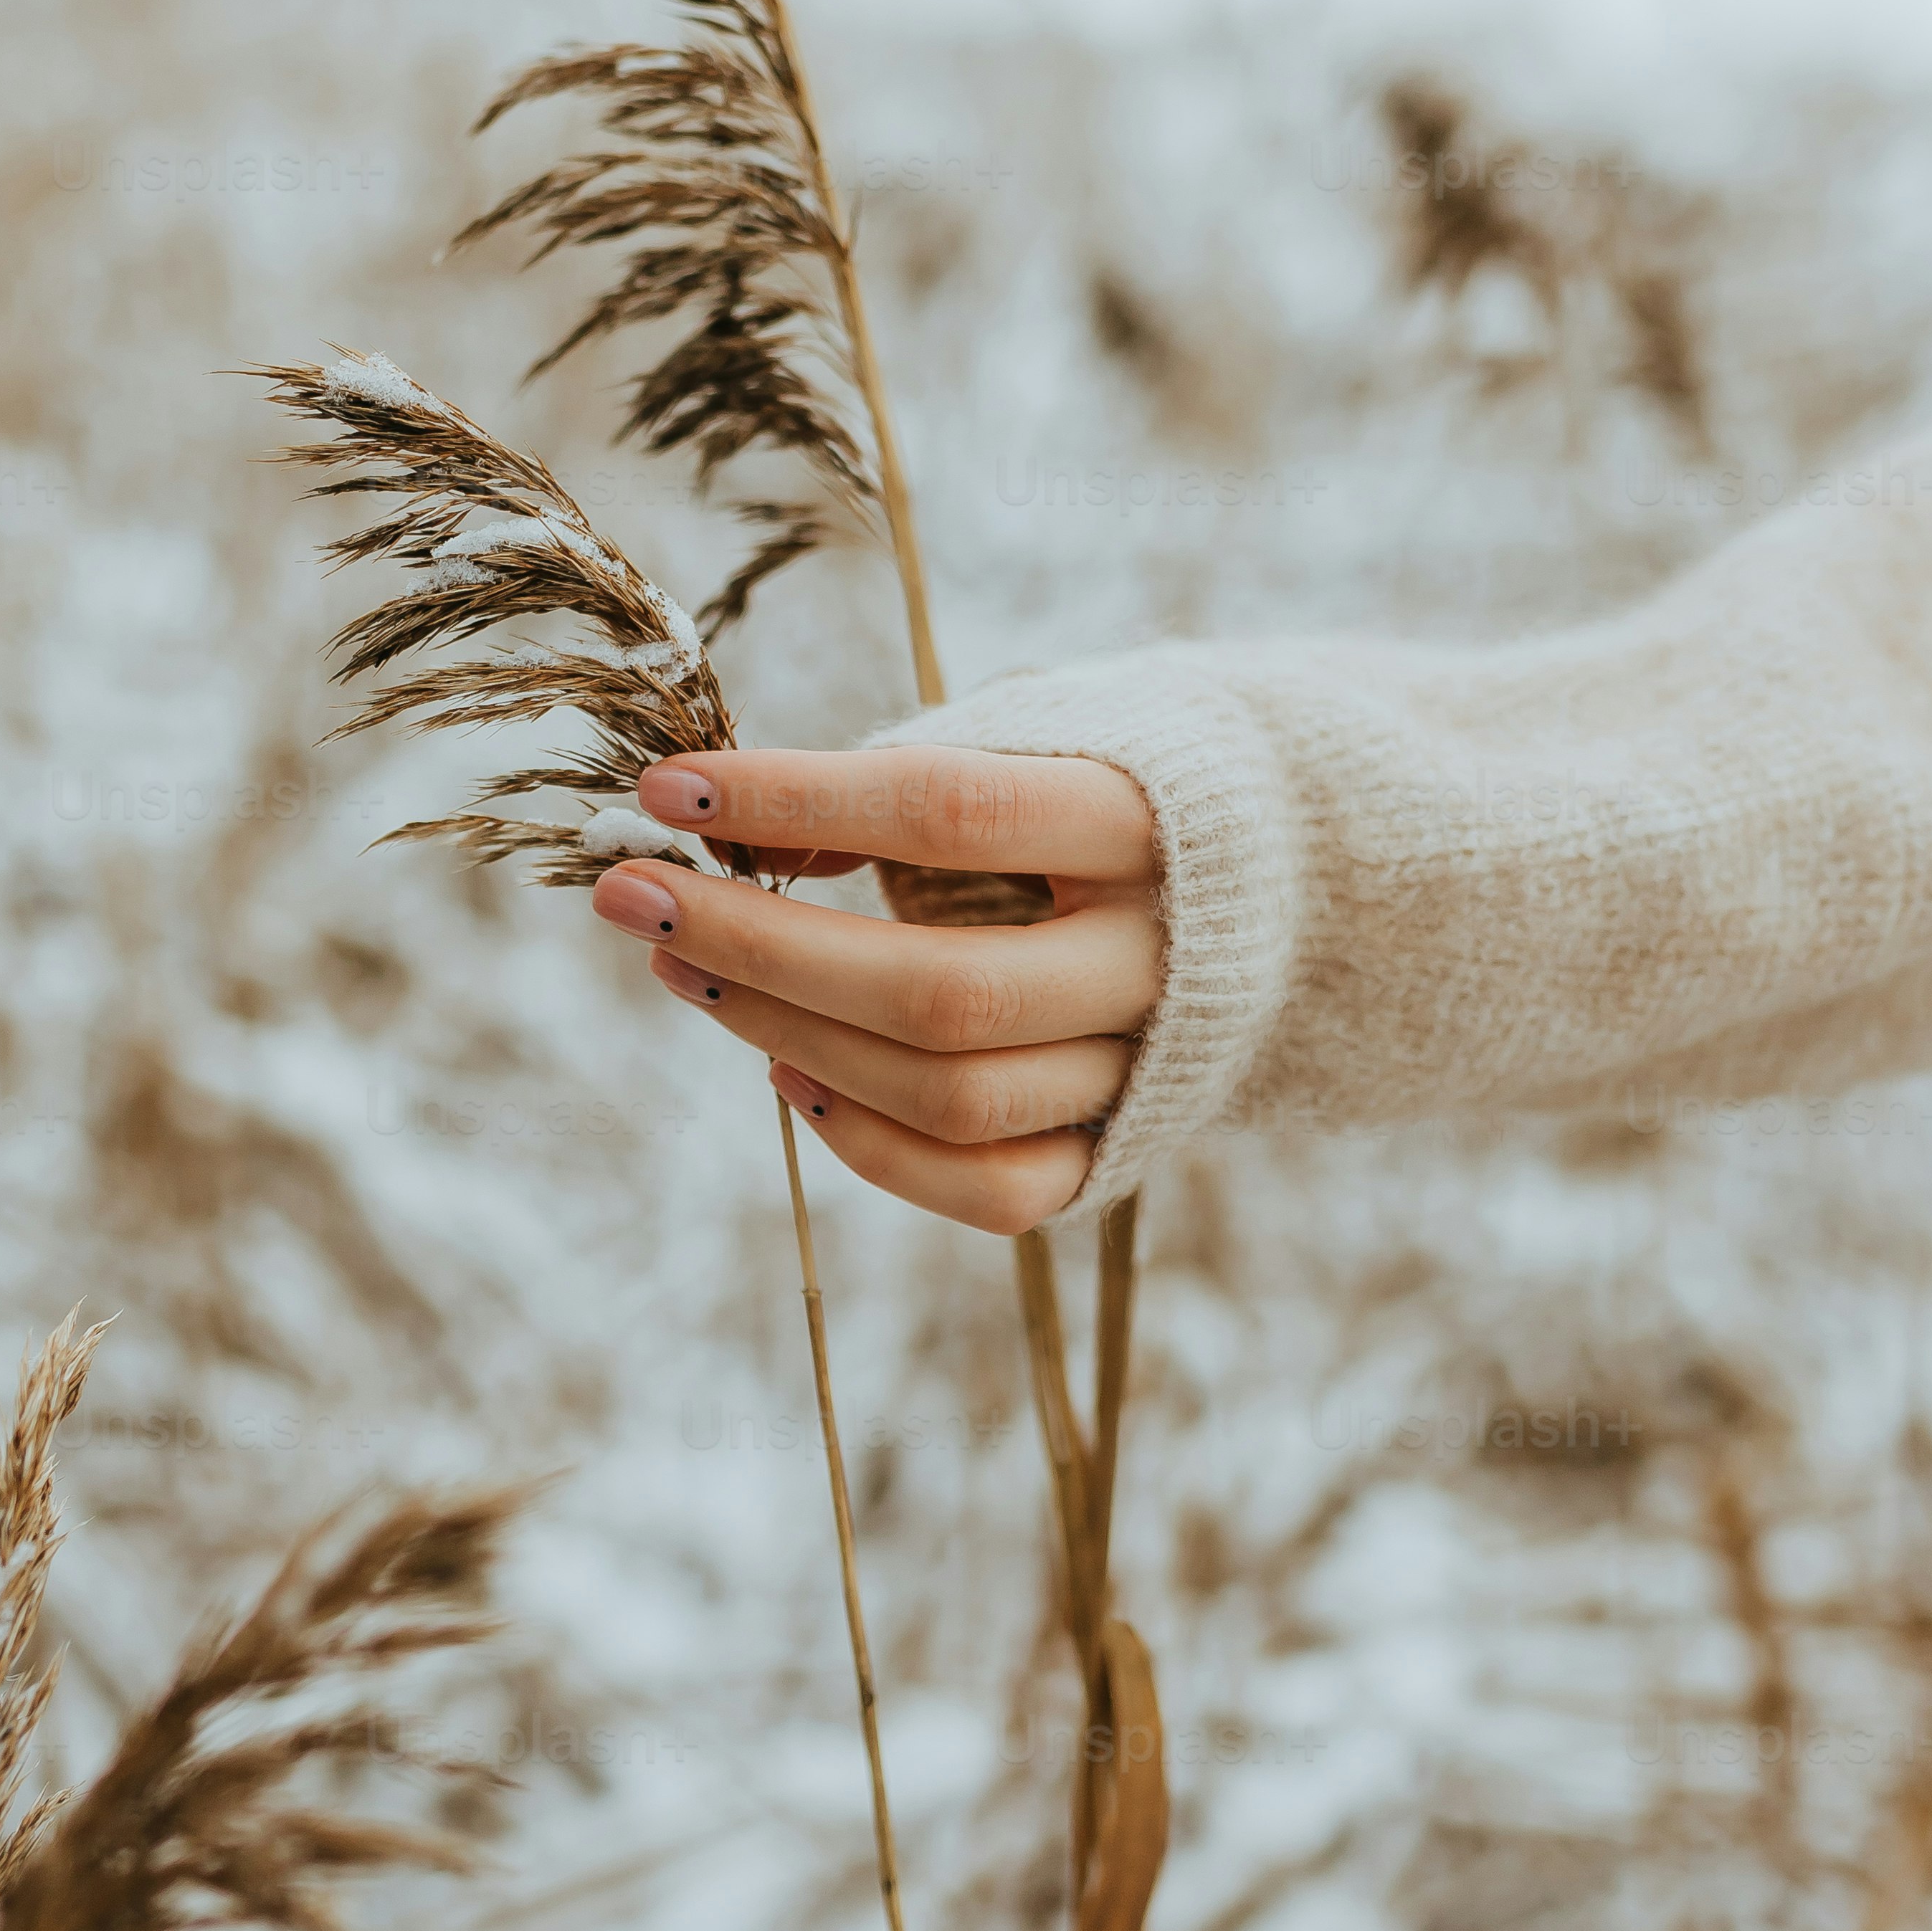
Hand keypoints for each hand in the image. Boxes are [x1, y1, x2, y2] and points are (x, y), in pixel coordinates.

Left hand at [591, 746, 1162, 1235]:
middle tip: (634, 897)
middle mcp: (1160, 956)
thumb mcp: (1037, 740)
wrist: (1297, 885)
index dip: (799, 800)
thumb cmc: (1117, 788)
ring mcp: (1148, 1066)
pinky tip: (788, 1073)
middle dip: (761, 946)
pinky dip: (873, 1149)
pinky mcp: (1127, 1148)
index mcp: (1146, 820)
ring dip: (790, 1035)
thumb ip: (902, 779)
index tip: (669, 788)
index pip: (949, 812)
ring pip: (950, 1095)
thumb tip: (729, 825)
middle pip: (940, 989)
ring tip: (687, 971)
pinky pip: (993, 1190)